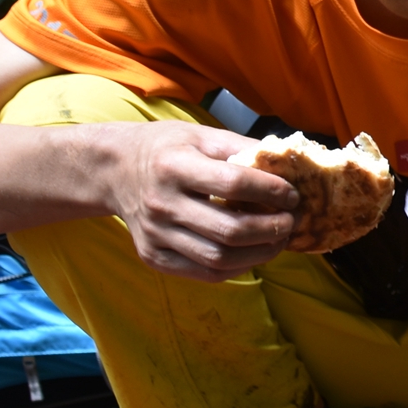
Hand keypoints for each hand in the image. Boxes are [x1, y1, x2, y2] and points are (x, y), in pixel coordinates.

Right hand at [97, 121, 301, 279]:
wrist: (114, 170)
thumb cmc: (166, 149)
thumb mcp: (201, 135)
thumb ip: (242, 148)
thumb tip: (287, 163)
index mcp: (174, 166)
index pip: (233, 183)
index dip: (270, 191)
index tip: (292, 194)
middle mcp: (161, 203)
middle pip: (228, 229)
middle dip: (271, 229)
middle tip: (292, 221)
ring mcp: (155, 235)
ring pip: (218, 258)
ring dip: (259, 253)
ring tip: (279, 239)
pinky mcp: (153, 256)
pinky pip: (203, 272)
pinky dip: (236, 267)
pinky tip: (253, 253)